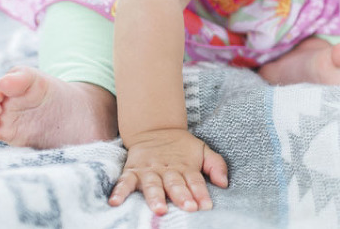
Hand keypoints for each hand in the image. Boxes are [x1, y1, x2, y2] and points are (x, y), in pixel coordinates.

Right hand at [109, 128, 228, 214]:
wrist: (156, 130)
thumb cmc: (182, 148)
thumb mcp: (203, 151)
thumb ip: (215, 165)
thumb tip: (224, 183)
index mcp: (185, 166)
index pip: (195, 180)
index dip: (201, 192)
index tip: (206, 205)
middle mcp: (167, 169)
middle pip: (175, 183)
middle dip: (182, 195)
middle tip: (189, 207)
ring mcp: (149, 171)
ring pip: (152, 185)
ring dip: (155, 197)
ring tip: (160, 209)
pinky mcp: (132, 171)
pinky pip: (124, 182)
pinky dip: (119, 191)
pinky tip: (115, 202)